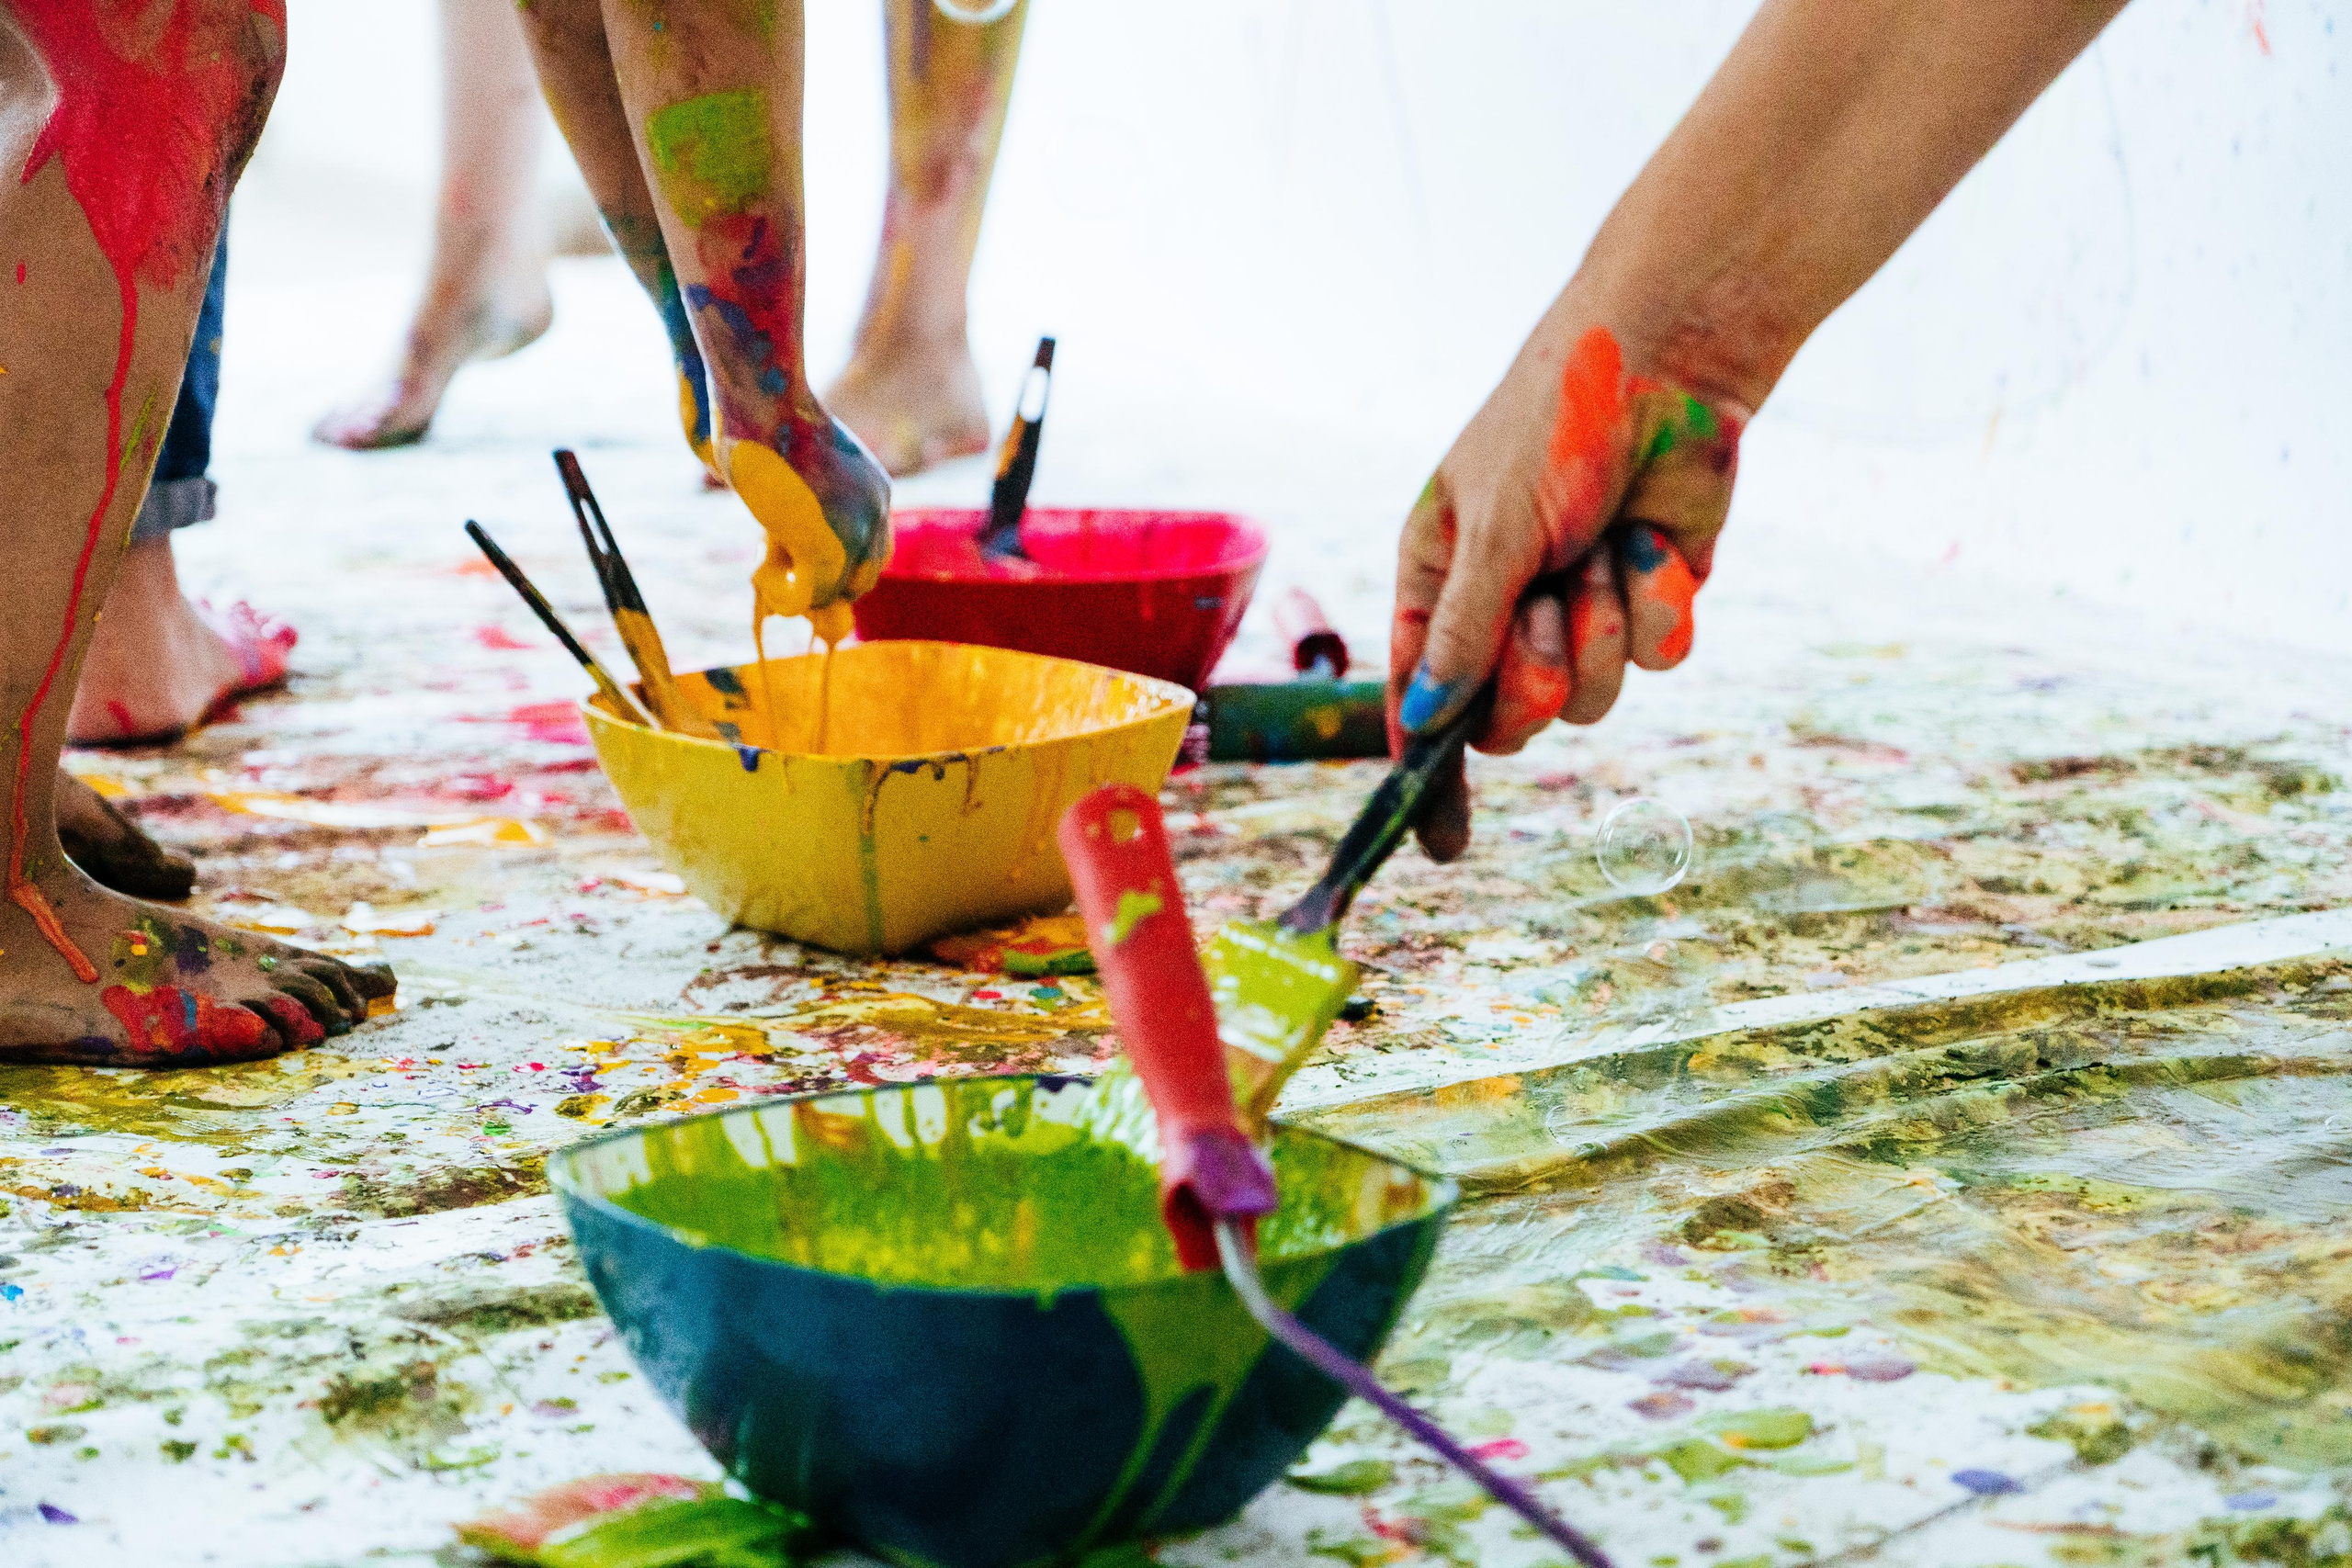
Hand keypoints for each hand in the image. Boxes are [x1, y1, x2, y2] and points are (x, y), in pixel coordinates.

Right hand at [1388, 314, 1743, 859]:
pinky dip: (1658, 600)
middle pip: (1511, 718)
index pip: (1422, 698)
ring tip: (1605, 545)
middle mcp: (1506, 605)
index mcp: (1441, 581)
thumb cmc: (1555, 422)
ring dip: (1602, 624)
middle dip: (1536, 672)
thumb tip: (1425, 721)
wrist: (1671, 358)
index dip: (1428, 770)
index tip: (1440, 845)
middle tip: (1548, 604)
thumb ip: (1464, 632)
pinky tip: (1654, 536)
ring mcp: (1582, 606)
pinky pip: (1657, 656)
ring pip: (1592, 695)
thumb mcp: (1493, 528)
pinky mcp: (1652, 599)